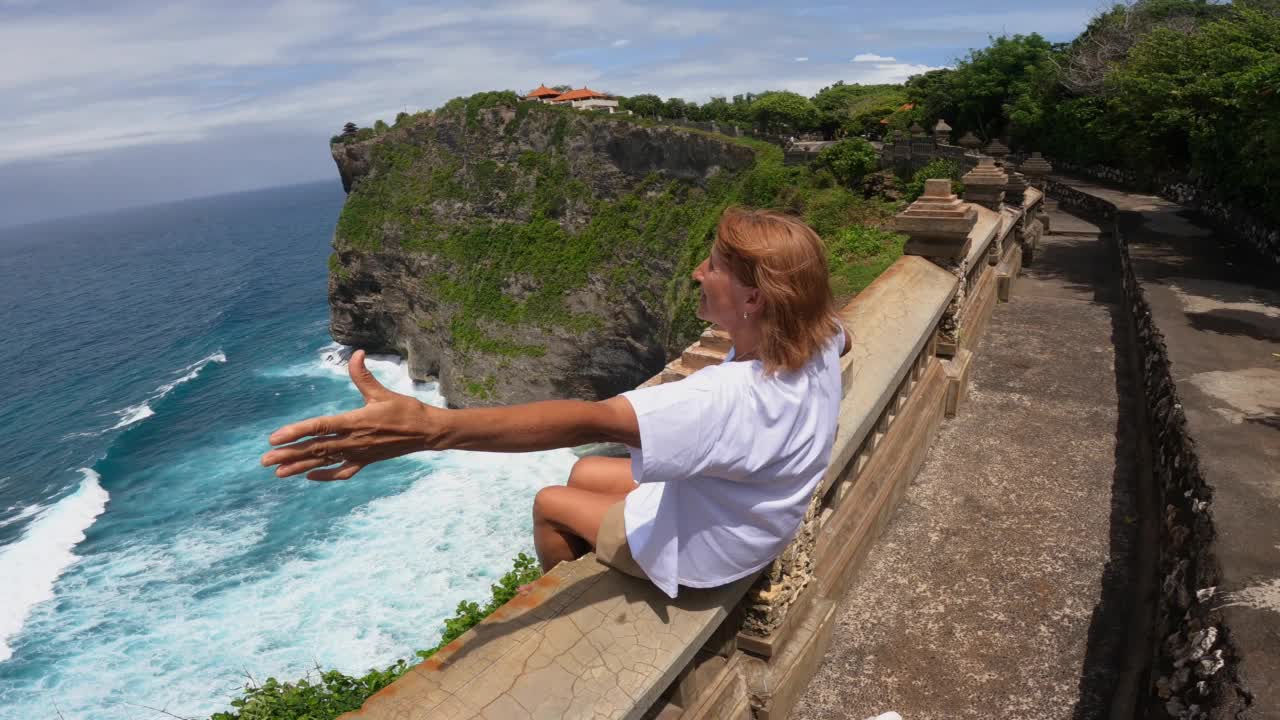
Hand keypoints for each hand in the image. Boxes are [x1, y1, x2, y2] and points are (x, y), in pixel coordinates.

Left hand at [261, 349, 437, 480]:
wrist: (427, 432)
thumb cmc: (406, 410)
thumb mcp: (382, 392)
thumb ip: (364, 375)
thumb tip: (356, 353)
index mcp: (356, 422)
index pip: (320, 427)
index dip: (296, 432)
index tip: (275, 438)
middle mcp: (354, 441)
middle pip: (316, 448)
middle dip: (289, 454)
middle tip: (265, 459)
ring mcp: (359, 454)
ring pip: (324, 462)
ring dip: (300, 467)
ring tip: (278, 472)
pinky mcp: (366, 461)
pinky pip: (342, 472)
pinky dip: (326, 476)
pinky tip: (310, 477)